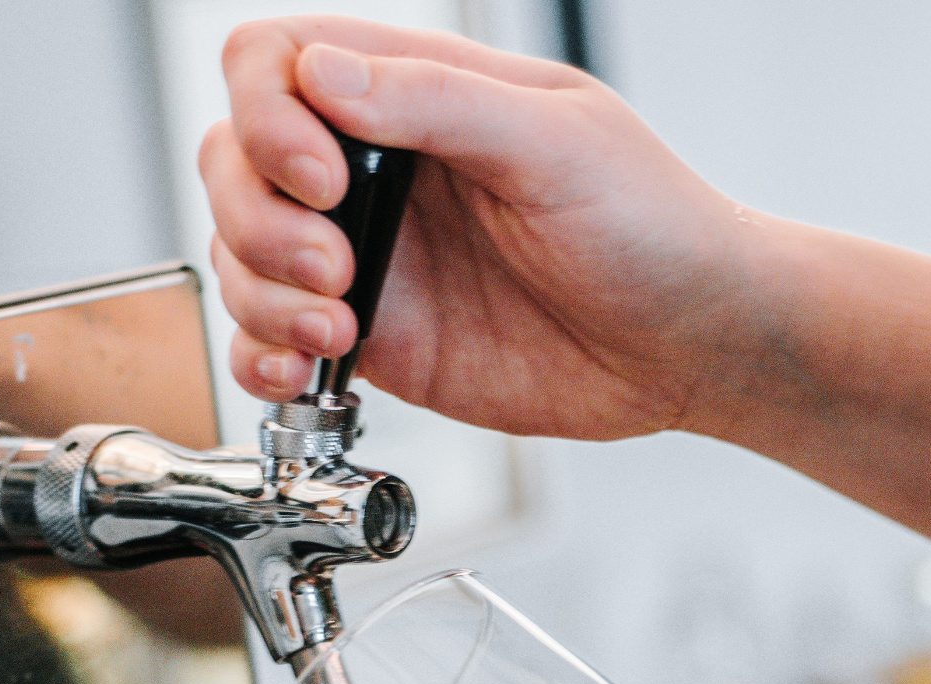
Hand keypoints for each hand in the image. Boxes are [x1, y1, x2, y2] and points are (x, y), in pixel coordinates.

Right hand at [203, 17, 759, 439]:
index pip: (273, 65)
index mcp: (418, 94)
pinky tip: (302, 371)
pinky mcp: (383, 339)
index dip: (268, 117)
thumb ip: (438, 102)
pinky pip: (275, 344)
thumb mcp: (555, 142)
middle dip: (258, 218)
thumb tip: (323, 77)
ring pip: (242, 255)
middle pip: (234, 161)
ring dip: (262, 295)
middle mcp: (380, 172)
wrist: (696, 342)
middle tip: (336, 266)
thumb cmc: (653, 223)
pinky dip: (261, 359)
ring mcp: (374, 257)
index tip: (328, 178)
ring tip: (341, 328)